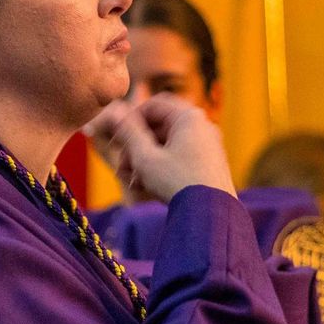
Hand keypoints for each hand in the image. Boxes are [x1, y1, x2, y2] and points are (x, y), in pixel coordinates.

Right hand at [91, 95, 234, 203]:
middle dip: (135, 147)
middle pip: (158, 128)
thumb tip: (113, 112)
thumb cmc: (177, 183)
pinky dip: (160, 168)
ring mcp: (207, 146)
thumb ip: (128, 132)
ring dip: (144, 161)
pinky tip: (145, 187)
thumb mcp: (145, 157)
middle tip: (121, 167)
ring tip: (131, 182)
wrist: (210, 217)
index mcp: (189, 117)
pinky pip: (178, 159)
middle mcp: (202, 127)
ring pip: (166, 146)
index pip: (152, 106)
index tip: (114, 137)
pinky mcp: (208, 165)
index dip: (129, 119)